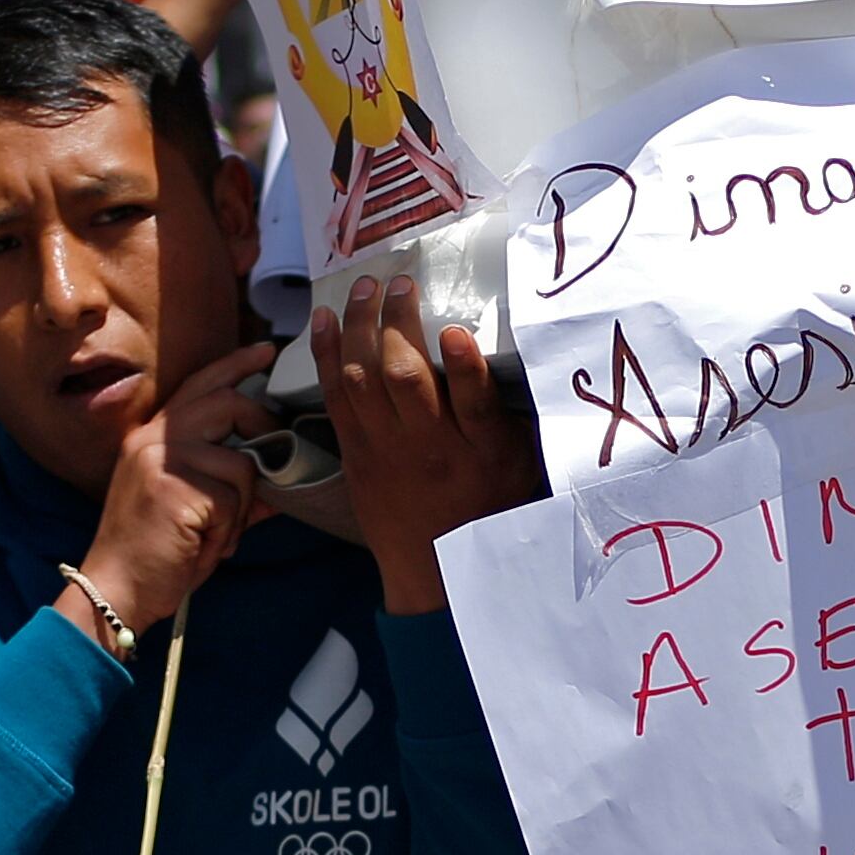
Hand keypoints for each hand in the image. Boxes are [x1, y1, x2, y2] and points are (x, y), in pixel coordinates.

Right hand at [76, 344, 275, 636]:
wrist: (114, 589)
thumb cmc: (155, 554)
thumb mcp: (194, 511)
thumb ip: (232, 488)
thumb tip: (278, 479)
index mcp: (151, 438)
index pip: (199, 384)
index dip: (236, 364)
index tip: (266, 351)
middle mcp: (152, 440)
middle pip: (228, 402)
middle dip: (261, 429)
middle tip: (272, 458)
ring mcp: (160, 461)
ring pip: (239, 463)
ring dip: (240, 508)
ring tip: (215, 536)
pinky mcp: (173, 489)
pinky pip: (232, 500)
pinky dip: (230, 531)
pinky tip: (205, 547)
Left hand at [314, 275, 543, 615]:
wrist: (435, 570)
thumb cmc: (487, 507)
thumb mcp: (521, 464)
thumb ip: (517, 414)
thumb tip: (529, 353)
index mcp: (480, 448)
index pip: (474, 402)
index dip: (463, 364)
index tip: (455, 331)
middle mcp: (430, 445)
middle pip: (405, 377)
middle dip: (397, 322)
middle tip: (400, 283)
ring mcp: (386, 449)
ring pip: (363, 378)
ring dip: (360, 325)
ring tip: (365, 287)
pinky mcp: (356, 452)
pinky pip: (335, 396)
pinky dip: (328, 354)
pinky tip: (325, 319)